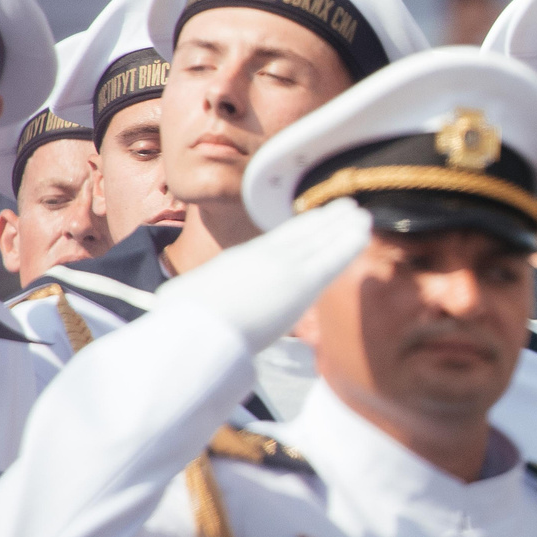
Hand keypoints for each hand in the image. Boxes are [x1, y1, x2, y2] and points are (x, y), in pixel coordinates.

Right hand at [154, 198, 370, 349]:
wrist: (194, 327)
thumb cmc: (184, 322)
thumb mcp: (183, 301)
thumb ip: (197, 298)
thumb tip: (171, 304)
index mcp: (240, 261)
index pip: (277, 242)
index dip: (298, 230)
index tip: (312, 222)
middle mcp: (264, 258)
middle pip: (301, 234)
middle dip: (323, 221)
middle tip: (343, 209)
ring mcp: (284, 267)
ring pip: (321, 240)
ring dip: (342, 226)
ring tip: (359, 214)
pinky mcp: (301, 282)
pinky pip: (333, 257)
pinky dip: (349, 242)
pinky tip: (365, 231)